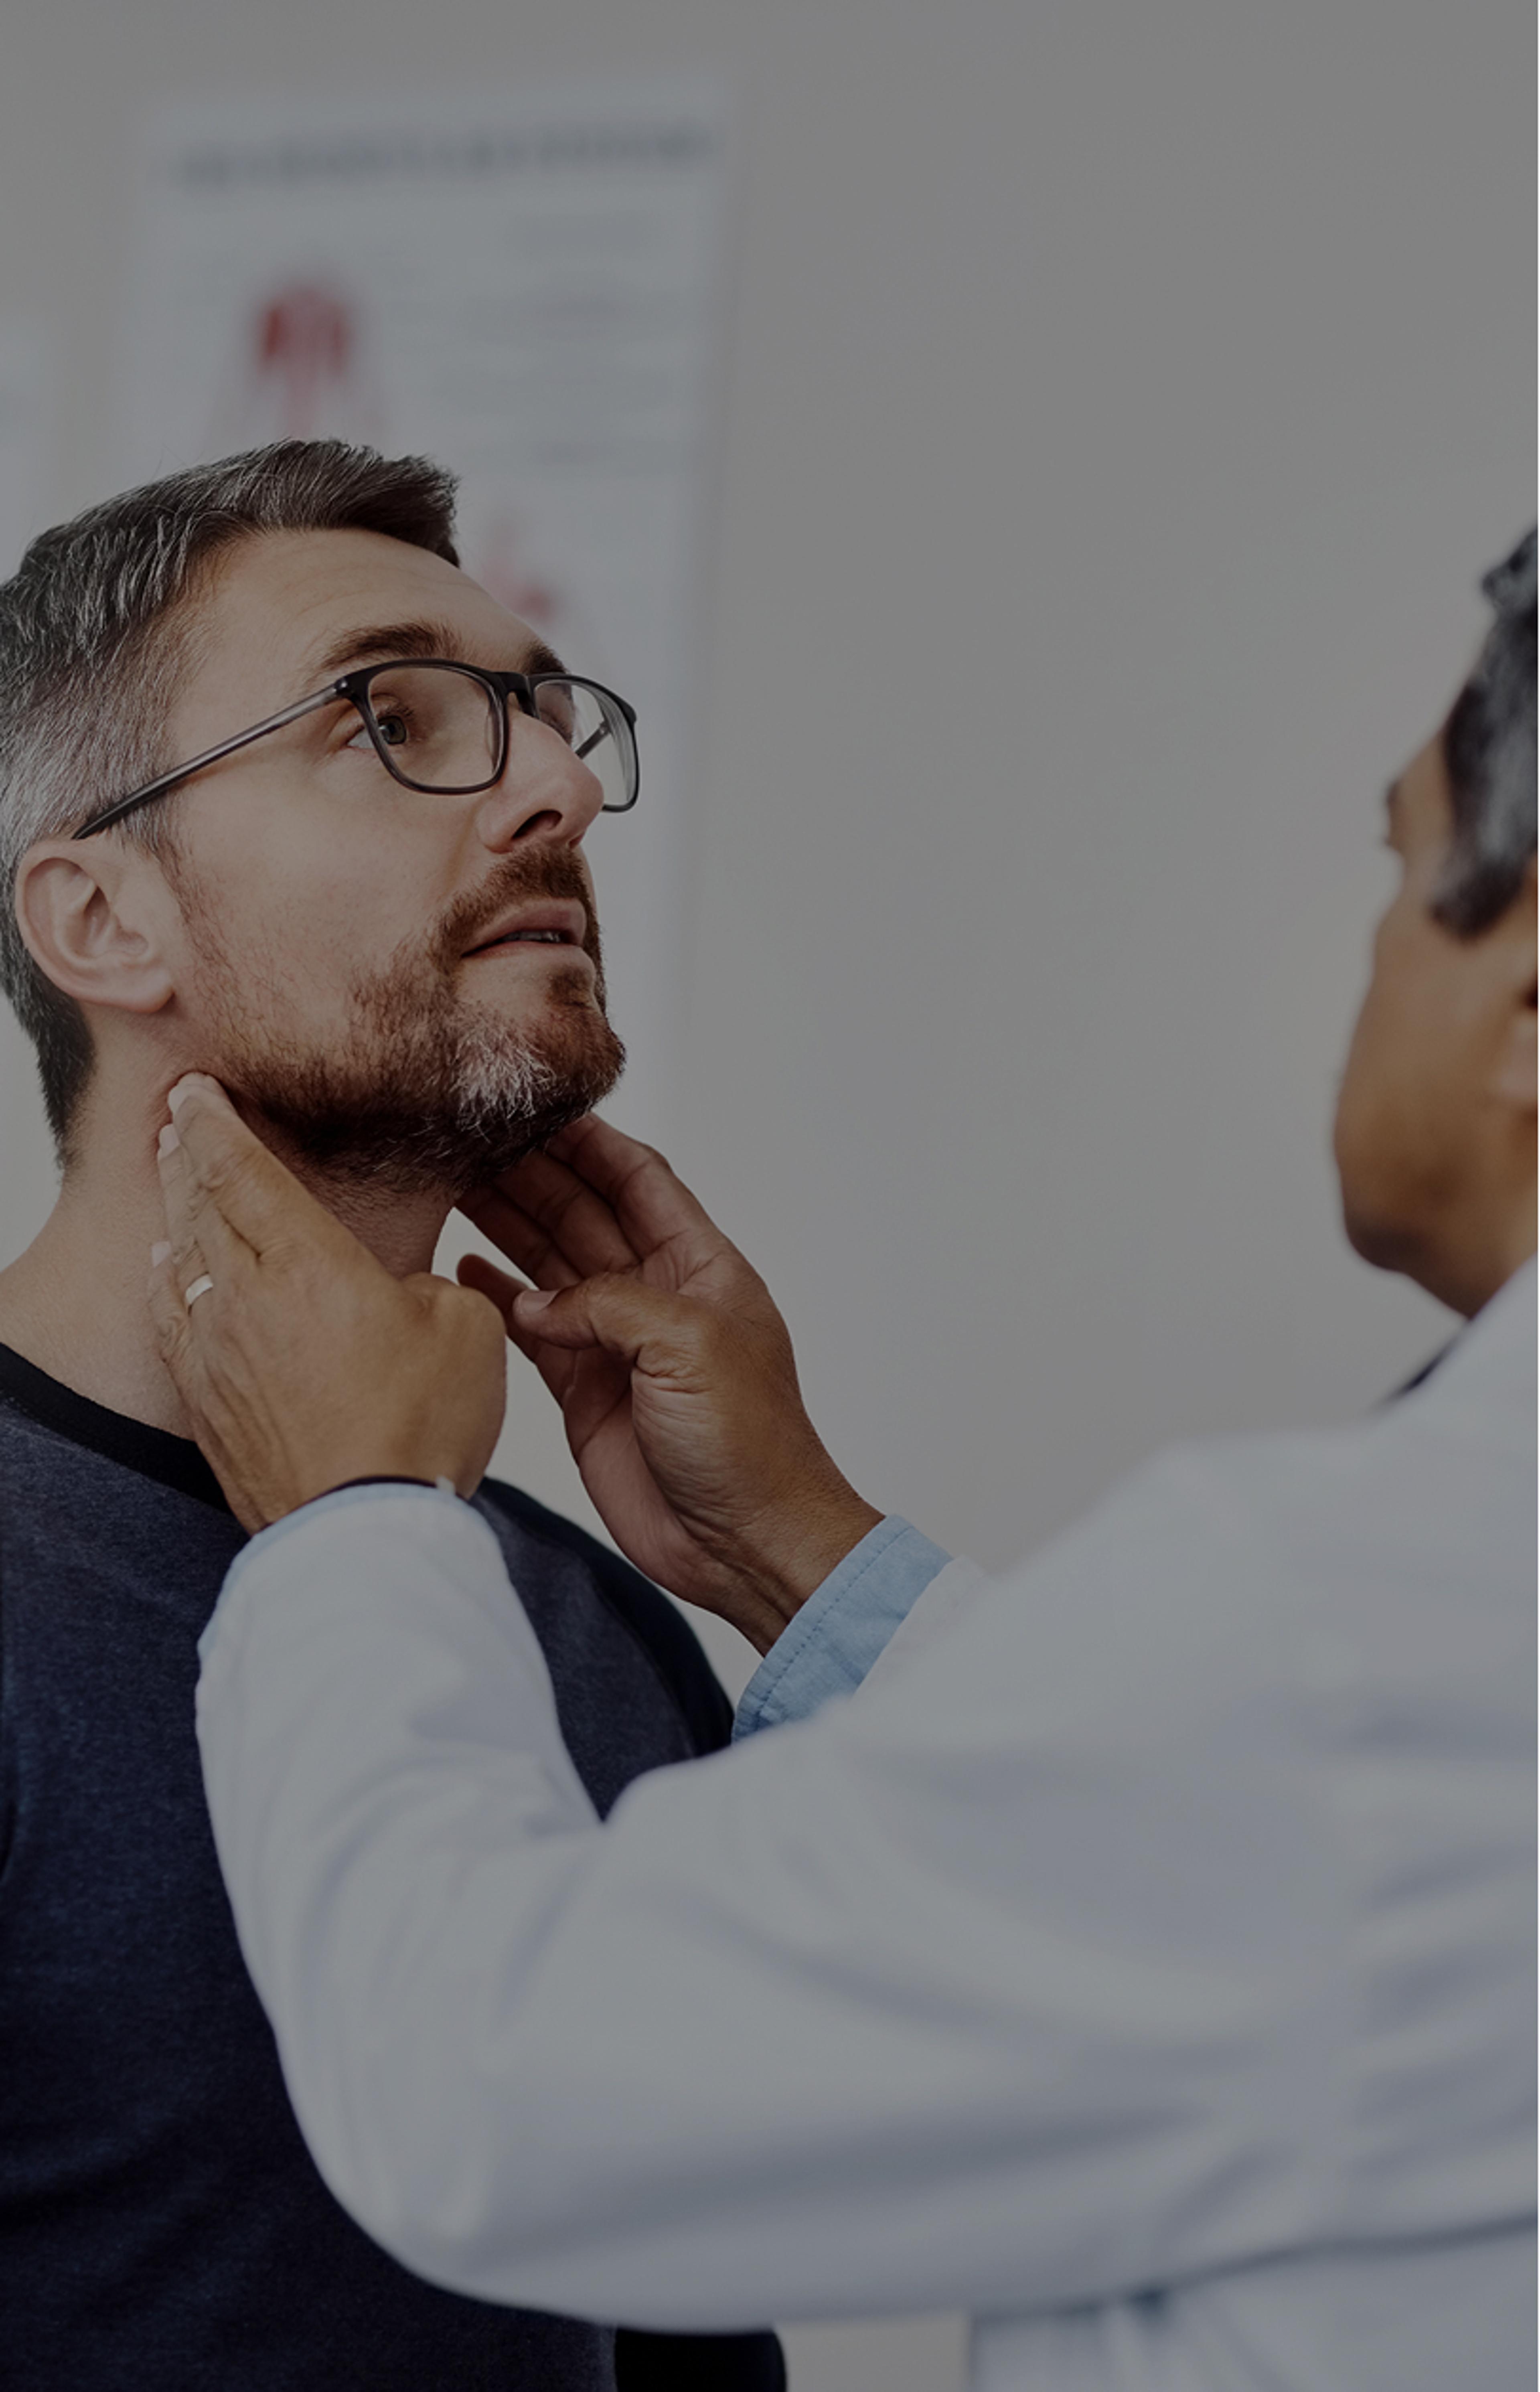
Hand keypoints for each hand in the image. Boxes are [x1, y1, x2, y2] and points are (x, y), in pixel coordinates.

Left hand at [149, 1075, 507, 1532]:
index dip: (215, 1121)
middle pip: (201, 1206)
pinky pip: (172, 1321)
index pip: (243, 1170)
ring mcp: (216, 1353)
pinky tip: (165, 1270)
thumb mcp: (465, 1328)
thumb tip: (398, 1294)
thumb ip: (428, 1287)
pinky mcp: (206, 1403)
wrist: (364, 1529)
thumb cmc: (419, 1429)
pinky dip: (165, 1282)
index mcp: (310, 1263)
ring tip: (171, 1180)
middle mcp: (247, 1298)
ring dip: (174, 1211)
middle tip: (177, 1118)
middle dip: (187, 1153)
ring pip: (180, 1261)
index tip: (197, 1088)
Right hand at [459, 1117, 880, 1650]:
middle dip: (531, 1176)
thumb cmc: (750, 1446)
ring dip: (505, 1225)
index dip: (591, 1143)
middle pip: (584, 1214)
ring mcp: (618, 1344)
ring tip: (448, 1186)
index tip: (537, 1108)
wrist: (747, 1543)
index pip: (640, 1181)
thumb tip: (538, 1301)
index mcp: (703, 1268)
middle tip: (469, 1141)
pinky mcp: (584, 1390)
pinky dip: (499, 1297)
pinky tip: (461, 1265)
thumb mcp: (688, 1348)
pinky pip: (532, 1327)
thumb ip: (609, 1305)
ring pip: (551, 1265)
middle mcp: (658, 1297)